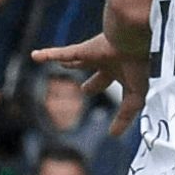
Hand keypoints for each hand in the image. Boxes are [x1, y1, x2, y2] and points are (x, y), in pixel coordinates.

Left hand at [31, 32, 147, 136]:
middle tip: (85, 90)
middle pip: (98, 74)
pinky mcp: (84, 49)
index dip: (115, 99)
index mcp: (123, 71)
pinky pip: (62, 52)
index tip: (109, 111)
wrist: (134, 38)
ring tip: (58, 63)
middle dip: (93, 83)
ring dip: (68, 61)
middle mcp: (109, 62)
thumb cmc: (139, 65)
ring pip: (77, 59)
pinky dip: (48, 54)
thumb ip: (125, 116)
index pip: (116, 88)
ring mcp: (95, 53)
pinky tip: (34, 56)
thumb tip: (113, 136)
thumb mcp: (135, 96)